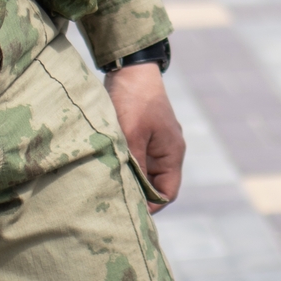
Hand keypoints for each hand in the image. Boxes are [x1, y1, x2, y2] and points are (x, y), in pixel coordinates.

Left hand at [107, 62, 184, 209]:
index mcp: (172, 153)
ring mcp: (155, 143)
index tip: (129, 211)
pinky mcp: (142, 136)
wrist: (130, 69)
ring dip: (130, 179)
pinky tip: (108, 169)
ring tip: (109, 187)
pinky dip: (125, 166)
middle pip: (156, 185)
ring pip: (144, 173)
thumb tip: (130, 193)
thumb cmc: (134, 101)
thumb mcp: (131, 136)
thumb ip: (134, 165)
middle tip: (114, 202)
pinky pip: (136, 160)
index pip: (167, 192)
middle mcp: (167, 151)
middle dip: (138, 194)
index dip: (151, 206)